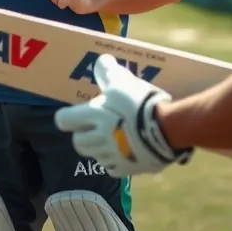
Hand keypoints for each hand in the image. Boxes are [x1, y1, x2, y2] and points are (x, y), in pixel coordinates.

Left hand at [54, 53, 192, 177]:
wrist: (169, 127)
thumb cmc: (141, 101)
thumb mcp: (123, 81)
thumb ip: (108, 71)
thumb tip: (101, 60)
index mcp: (93, 116)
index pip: (63, 120)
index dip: (68, 117)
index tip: (76, 115)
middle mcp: (98, 138)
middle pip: (77, 142)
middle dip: (84, 135)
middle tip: (97, 127)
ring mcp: (112, 156)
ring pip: (95, 156)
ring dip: (100, 149)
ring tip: (114, 138)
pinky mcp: (128, 170)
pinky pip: (113, 169)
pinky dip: (117, 161)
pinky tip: (127, 151)